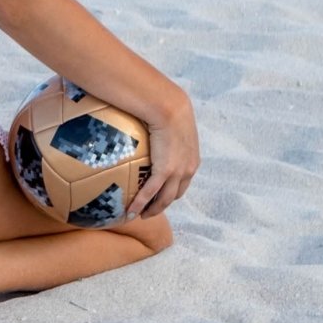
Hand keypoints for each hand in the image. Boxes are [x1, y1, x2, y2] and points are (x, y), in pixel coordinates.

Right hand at [127, 102, 198, 220]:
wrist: (169, 107)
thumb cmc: (167, 108)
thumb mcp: (173, 124)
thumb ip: (165, 131)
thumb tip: (148, 125)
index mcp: (191, 160)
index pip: (182, 182)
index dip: (171, 190)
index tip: (160, 195)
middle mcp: (188, 169)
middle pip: (175, 194)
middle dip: (163, 204)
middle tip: (149, 210)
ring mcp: (177, 172)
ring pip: (165, 199)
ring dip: (153, 209)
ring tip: (139, 214)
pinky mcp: (164, 171)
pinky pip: (150, 192)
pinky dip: (141, 203)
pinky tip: (131, 210)